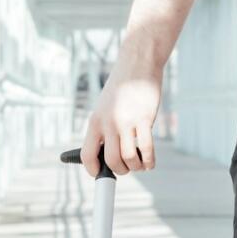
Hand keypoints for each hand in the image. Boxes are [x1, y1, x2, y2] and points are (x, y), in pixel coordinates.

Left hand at [82, 59, 161, 176]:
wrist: (137, 64)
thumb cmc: (122, 89)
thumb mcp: (105, 108)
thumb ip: (105, 130)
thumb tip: (108, 158)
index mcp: (95, 121)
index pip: (87, 154)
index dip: (93, 170)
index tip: (101, 173)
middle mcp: (108, 122)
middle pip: (111, 161)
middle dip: (120, 171)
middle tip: (126, 167)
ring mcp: (127, 121)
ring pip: (129, 158)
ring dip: (136, 166)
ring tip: (139, 163)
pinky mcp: (144, 118)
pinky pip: (146, 148)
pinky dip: (149, 161)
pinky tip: (149, 162)